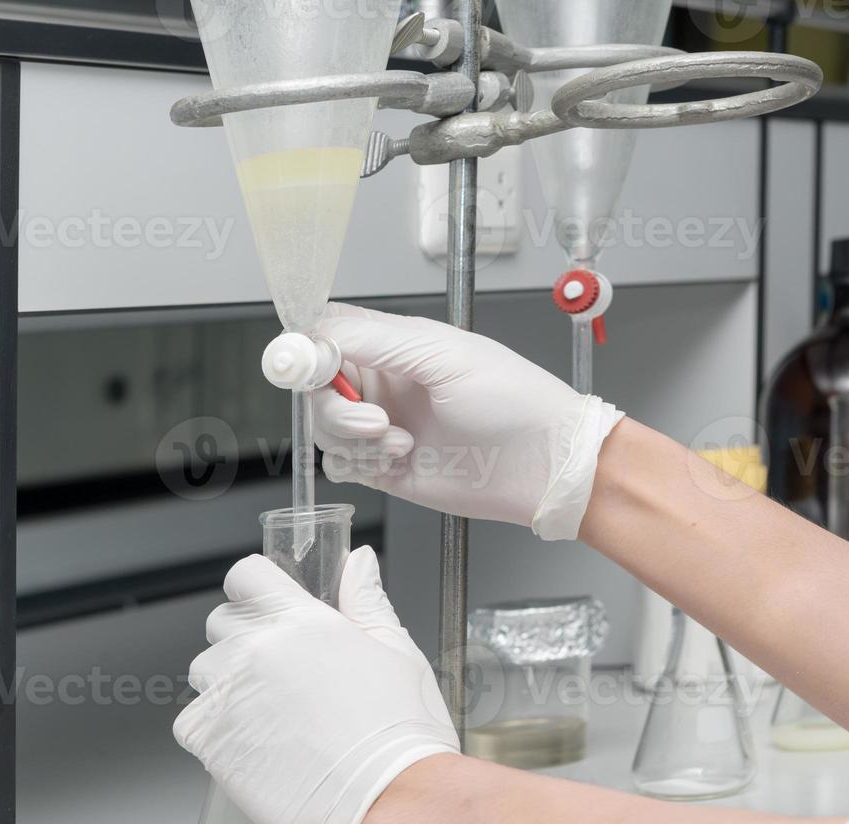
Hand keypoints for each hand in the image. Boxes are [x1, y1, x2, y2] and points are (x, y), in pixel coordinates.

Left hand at [173, 547, 458, 823]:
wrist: (391, 801)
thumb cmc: (402, 734)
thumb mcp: (397, 652)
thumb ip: (367, 601)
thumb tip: (357, 561)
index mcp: (302, 622)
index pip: (247, 576)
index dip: (257, 588)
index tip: (269, 606)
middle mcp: (257, 652)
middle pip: (220, 623)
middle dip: (244, 637)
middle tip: (281, 670)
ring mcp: (230, 697)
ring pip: (204, 673)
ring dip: (227, 684)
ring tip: (269, 714)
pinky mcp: (213, 744)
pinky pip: (191, 722)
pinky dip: (212, 730)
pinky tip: (253, 743)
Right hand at [312, 303, 624, 541]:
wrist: (543, 465)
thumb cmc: (513, 401)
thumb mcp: (443, 354)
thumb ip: (373, 339)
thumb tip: (312, 332)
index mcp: (394, 343)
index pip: (325, 332)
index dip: (306, 349)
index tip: (308, 367)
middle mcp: (383, 381)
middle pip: (315, 384)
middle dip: (334, 405)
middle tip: (375, 420)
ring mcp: (382, 425)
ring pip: (323, 427)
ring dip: (351, 438)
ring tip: (400, 442)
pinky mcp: (384, 466)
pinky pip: (339, 463)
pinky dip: (358, 464)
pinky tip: (400, 460)